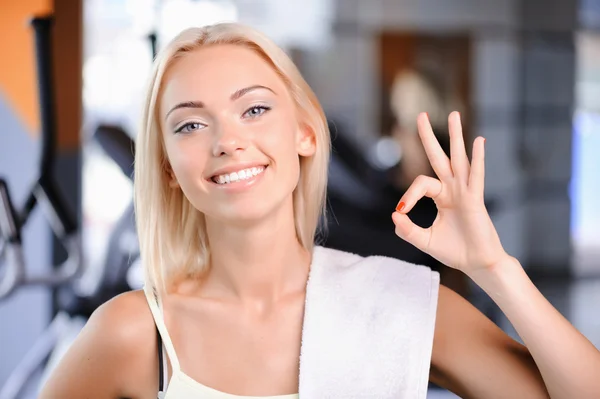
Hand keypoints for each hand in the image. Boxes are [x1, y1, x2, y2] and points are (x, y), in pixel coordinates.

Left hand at [392, 112, 508, 274]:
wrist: (477, 264)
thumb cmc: (454, 251)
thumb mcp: (425, 240)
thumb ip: (407, 230)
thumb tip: (394, 214)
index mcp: (441, 197)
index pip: (420, 184)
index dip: (408, 195)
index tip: (401, 212)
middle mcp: (453, 189)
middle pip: (439, 157)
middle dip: (428, 137)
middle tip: (420, 115)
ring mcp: (465, 192)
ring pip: (458, 159)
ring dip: (456, 136)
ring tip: (454, 114)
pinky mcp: (476, 200)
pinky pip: (476, 176)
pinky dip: (478, 158)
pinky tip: (478, 141)